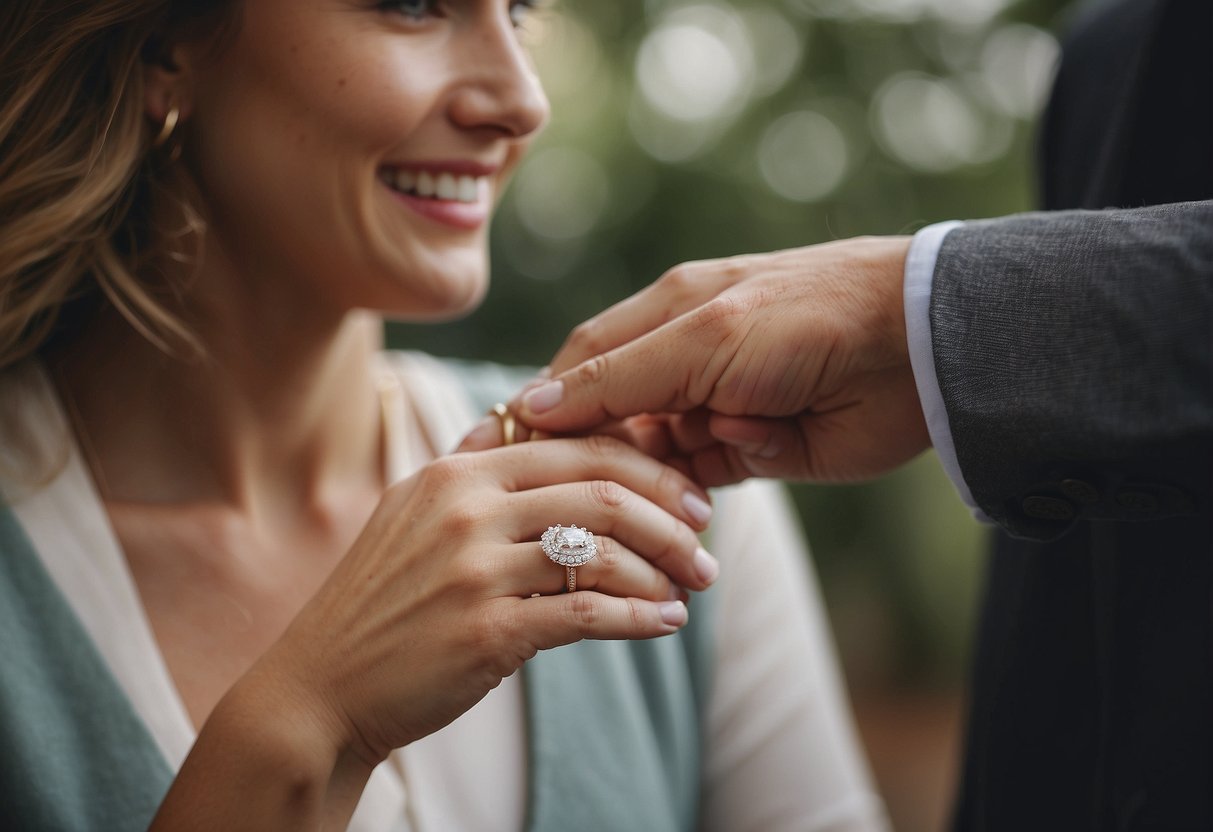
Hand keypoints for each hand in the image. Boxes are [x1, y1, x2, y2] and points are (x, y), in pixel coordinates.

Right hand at [254, 436, 717, 765]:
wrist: (318, 687)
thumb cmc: (381, 601)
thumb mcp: (413, 512)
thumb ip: (475, 467)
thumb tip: (534, 423)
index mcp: (456, 470)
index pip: (577, 445)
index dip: (647, 467)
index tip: (686, 494)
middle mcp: (465, 508)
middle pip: (601, 491)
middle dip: (670, 517)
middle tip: (705, 544)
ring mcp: (473, 569)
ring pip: (602, 552)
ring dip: (663, 573)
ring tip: (691, 590)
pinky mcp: (484, 632)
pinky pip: (588, 615)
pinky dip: (640, 618)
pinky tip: (664, 624)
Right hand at [512, 236, 929, 484]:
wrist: (915, 349)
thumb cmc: (801, 319)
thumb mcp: (696, 339)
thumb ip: (612, 378)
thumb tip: (526, 408)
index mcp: (662, 315)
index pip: (580, 368)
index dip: (543, 410)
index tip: (504, 456)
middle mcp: (683, 361)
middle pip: (616, 419)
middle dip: (609, 450)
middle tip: (587, 483)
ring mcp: (718, 408)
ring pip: (660, 457)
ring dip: (674, 466)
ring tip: (712, 443)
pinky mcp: (756, 451)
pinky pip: (712, 476)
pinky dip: (730, 466)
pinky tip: (763, 437)